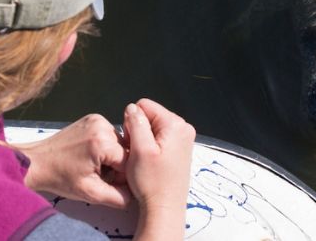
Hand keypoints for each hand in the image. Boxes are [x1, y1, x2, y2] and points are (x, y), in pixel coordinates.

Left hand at [17, 114, 132, 208]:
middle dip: (117, 166)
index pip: (130, 162)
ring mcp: (96, 119)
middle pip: (125, 150)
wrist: (36, 162)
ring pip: (119, 143)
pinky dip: (105, 148)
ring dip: (112, 157)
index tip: (109, 184)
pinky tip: (90, 156)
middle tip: (98, 176)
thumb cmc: (59, 177)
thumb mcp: (90, 193)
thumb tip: (134, 196)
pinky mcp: (92, 119)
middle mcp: (102, 125)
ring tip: (93, 166)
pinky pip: (109, 136)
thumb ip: (117, 197)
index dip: (123, 177)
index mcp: (102, 142)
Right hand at [122, 99, 194, 239]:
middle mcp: (184, 128)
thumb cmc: (152, 181)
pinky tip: (151, 163)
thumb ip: (136, 123)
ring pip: (153, 128)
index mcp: (175, 124)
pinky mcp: (180, 150)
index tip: (133, 144)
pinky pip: (160, 139)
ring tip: (145, 160)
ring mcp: (184, 139)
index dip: (133, 123)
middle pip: (150, 116)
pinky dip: (152, 149)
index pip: (144, 106)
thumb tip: (132, 108)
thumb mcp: (139, 149)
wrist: (164, 208)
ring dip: (144, 141)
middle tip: (138, 154)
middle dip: (139, 132)